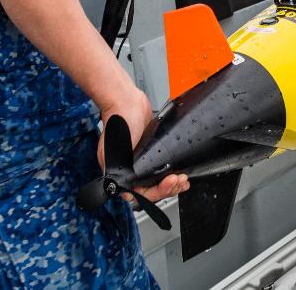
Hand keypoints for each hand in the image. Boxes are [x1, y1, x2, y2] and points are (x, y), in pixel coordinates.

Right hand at [98, 88, 188, 203]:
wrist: (126, 100)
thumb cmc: (118, 121)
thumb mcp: (112, 149)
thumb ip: (116, 168)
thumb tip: (119, 185)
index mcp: (119, 173)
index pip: (139, 194)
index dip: (156, 192)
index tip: (168, 182)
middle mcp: (130, 170)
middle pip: (151, 189)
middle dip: (168, 188)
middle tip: (180, 181)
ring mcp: (141, 161)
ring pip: (158, 180)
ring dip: (172, 183)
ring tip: (183, 180)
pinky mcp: (151, 152)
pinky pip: (162, 167)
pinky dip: (172, 171)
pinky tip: (181, 172)